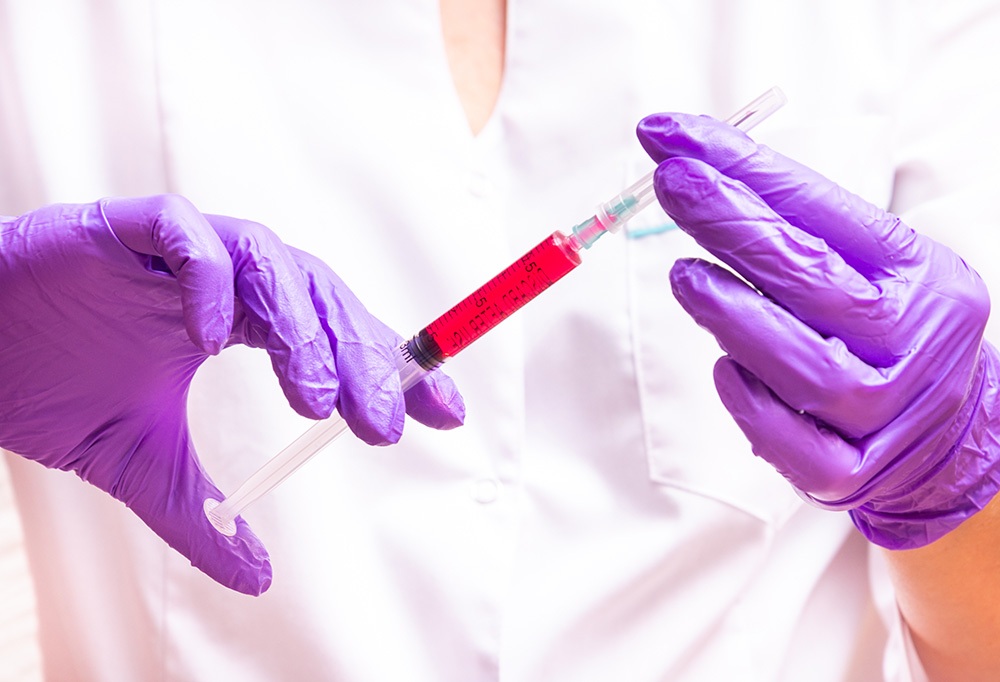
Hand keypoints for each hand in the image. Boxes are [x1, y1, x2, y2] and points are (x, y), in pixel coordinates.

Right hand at [0, 195, 464, 593]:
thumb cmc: (51, 386)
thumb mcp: (141, 467)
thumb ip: (200, 518)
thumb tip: (259, 577)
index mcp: (235, 321)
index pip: (332, 334)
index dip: (389, 366)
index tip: (441, 412)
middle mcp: (220, 282)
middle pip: (315, 300)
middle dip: (359, 360)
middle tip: (382, 425)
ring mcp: (176, 251)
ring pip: (267, 262)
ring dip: (300, 327)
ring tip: (319, 399)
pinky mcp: (123, 227)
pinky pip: (185, 234)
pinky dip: (208, 278)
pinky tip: (215, 336)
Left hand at [637, 114, 999, 548]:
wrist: (948, 433)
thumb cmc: (887, 332)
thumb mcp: (873, 266)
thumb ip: (799, 229)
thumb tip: (697, 172)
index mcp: (917, 274)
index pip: (821, 208)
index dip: (740, 167)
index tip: (671, 137)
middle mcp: (911, 340)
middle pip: (812, 278)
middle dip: (730, 222)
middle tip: (671, 181)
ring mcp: (886, 413)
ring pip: (806, 368)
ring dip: (734, 317)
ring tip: (684, 277)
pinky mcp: (853, 473)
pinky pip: (796, 446)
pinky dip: (753, 408)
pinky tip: (724, 369)